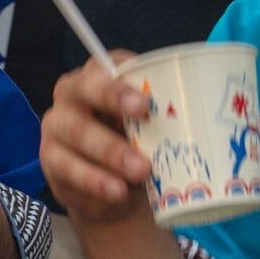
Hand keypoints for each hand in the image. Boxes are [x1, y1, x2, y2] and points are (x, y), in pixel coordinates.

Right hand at [40, 55, 156, 227]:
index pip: (106, 65)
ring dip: (110, 150)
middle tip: (145, 114)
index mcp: (100, 77)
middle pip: (83, 88)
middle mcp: (73, 94)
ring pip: (76, 131)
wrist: (115, 193)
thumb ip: (168, 115)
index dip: (124, 79)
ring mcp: (57, 126)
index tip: (147, 98)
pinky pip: (68, 167)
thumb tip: (207, 114)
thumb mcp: (154, 128)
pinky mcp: (51, 159)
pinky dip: (94, 180)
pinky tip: (116, 190)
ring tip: (140, 170)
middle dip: (113, 98)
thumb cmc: (139, 145)